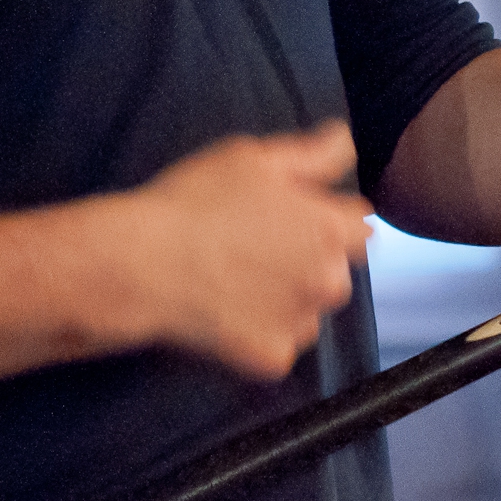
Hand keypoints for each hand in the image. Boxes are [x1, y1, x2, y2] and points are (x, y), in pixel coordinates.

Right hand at [122, 122, 372, 380]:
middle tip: (254, 246)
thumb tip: (346, 141)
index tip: (287, 216)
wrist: (142, 264)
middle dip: (308, 260)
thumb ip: (314, 153)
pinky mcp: (272, 358)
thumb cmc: (195, 201)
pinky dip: (259, 330)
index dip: (324, 217)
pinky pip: (277, 343)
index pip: (358, 226)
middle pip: (335, 271)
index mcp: (330, 231)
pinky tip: (226, 309)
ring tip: (236, 277)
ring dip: (287, 297)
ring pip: (308, 309)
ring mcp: (300, 325)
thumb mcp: (252, 157)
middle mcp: (328, 282)